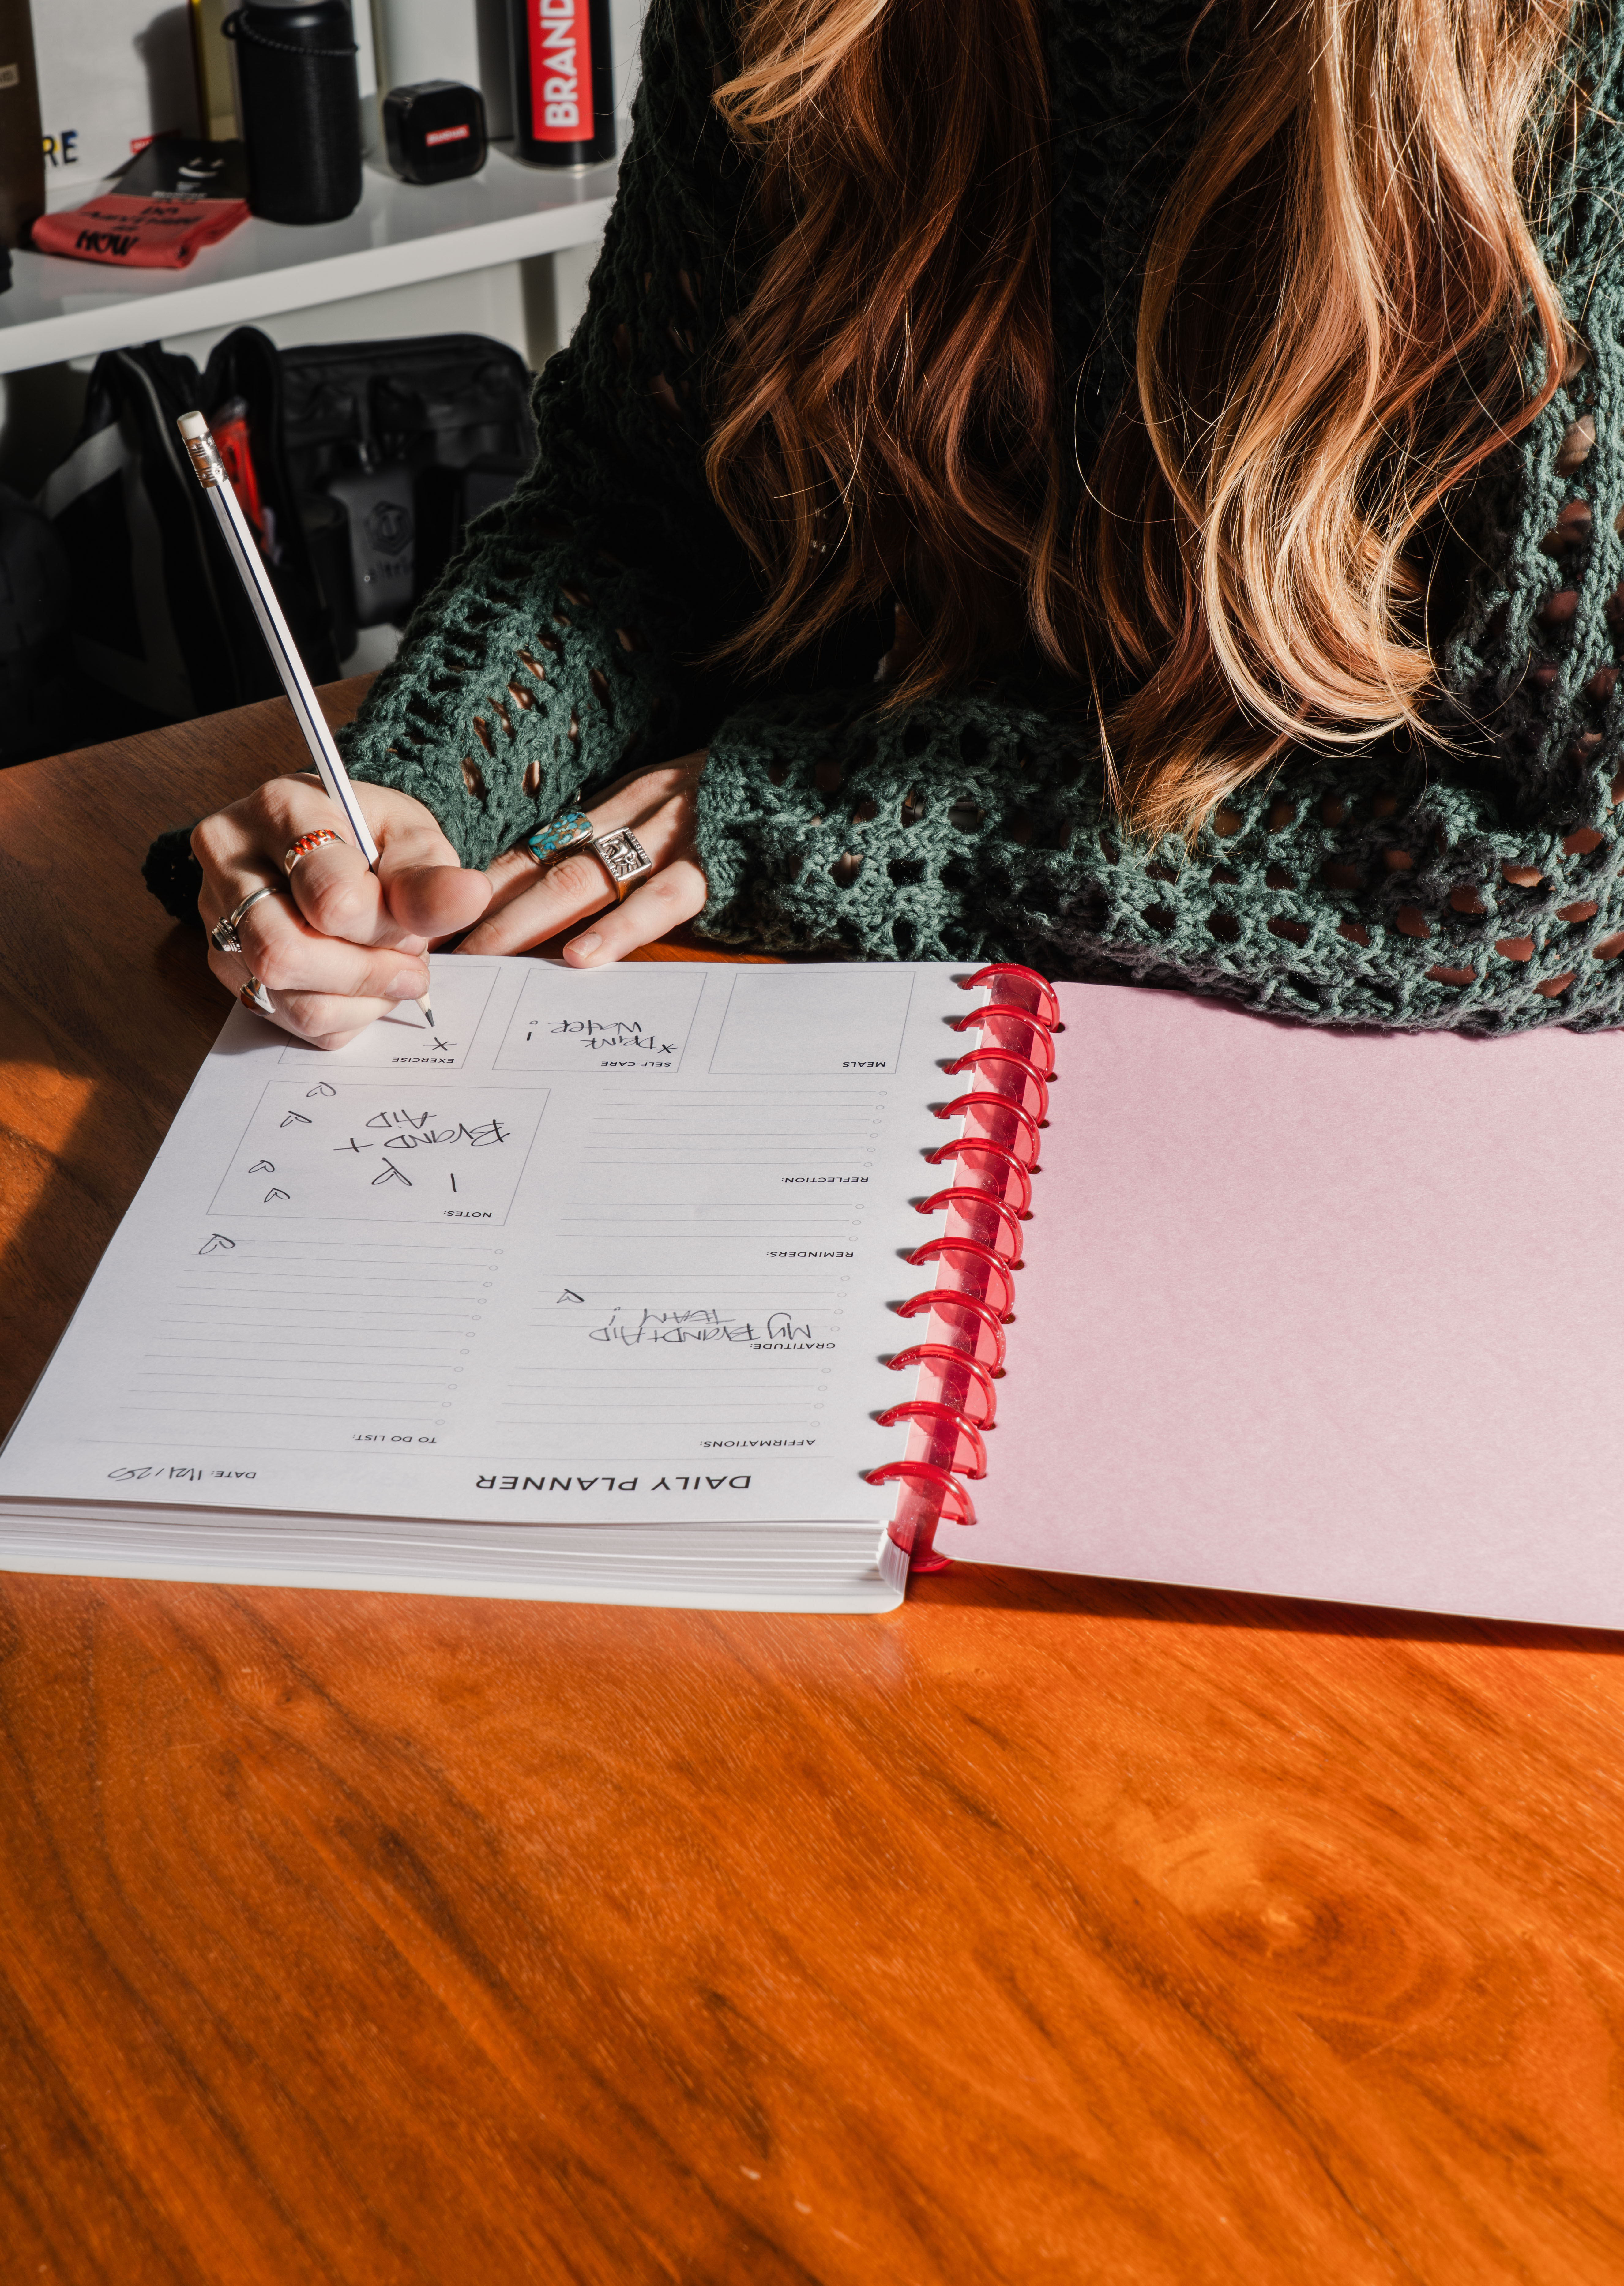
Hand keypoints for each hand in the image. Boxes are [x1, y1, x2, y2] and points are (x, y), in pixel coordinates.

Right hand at [192, 775, 491, 1050]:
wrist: (334, 845)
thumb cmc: (373, 839)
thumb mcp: (413, 841)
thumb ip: (432, 877)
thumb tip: (469, 897)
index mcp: (280, 809)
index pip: (330, 897)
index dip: (385, 925)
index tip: (413, 918)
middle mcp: (230, 860)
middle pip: (283, 954)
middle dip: (364, 973)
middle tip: (408, 960)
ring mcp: (216, 917)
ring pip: (283, 996)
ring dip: (357, 999)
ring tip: (388, 970)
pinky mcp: (226, 964)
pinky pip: (287, 1020)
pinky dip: (341, 1016)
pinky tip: (359, 984)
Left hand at [458, 754, 707, 964]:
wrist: (814, 763)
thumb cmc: (732, 802)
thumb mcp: (675, 804)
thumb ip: (626, 840)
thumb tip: (565, 889)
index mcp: (623, 801)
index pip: (539, 844)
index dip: (487, 883)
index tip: (443, 913)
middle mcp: (636, 813)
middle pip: (547, 864)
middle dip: (487, 909)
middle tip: (443, 948)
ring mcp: (672, 837)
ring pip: (585, 880)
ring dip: (527, 921)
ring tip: (486, 957)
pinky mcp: (714, 865)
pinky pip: (661, 900)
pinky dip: (619, 929)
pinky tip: (580, 955)